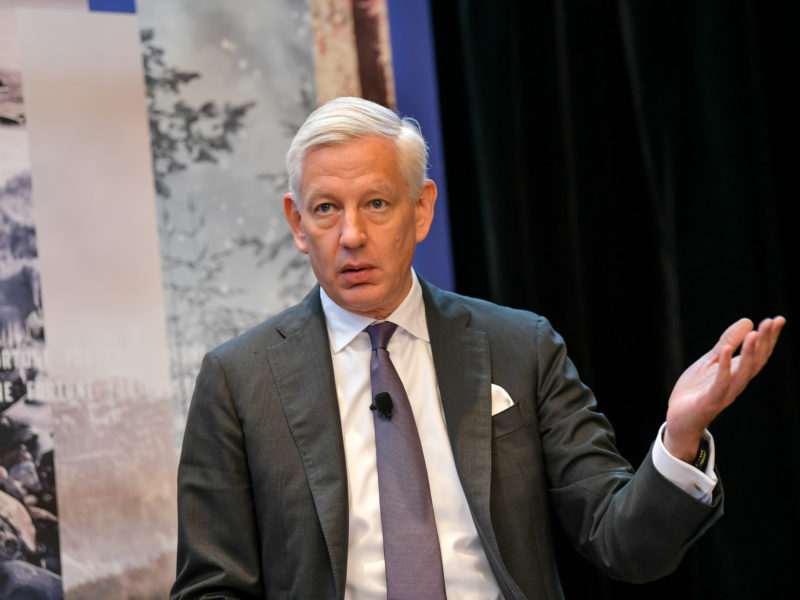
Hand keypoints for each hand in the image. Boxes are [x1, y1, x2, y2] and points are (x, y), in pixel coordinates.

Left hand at [664, 316, 785, 462]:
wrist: (679, 418)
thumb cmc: (696, 389)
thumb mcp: (710, 360)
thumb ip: (727, 342)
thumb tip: (748, 321)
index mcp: (738, 373)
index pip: (759, 354)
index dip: (770, 338)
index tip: (778, 319)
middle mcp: (736, 383)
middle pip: (757, 362)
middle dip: (765, 342)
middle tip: (772, 322)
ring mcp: (725, 393)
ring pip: (743, 372)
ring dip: (750, 353)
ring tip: (755, 333)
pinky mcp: (710, 400)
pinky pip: (720, 383)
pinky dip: (724, 367)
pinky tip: (726, 350)